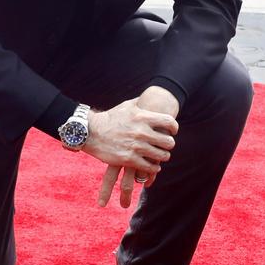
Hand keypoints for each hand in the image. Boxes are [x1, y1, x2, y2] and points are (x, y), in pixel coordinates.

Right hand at [87, 92, 177, 206]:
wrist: (91, 132)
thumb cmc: (110, 118)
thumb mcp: (126, 106)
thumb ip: (141, 103)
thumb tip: (151, 97)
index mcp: (142, 117)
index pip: (169, 122)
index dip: (174, 128)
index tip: (172, 132)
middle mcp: (141, 132)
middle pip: (169, 142)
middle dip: (169, 144)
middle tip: (165, 146)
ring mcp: (136, 146)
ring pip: (162, 156)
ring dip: (163, 156)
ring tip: (160, 156)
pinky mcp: (129, 159)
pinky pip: (150, 167)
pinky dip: (153, 168)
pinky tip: (152, 165)